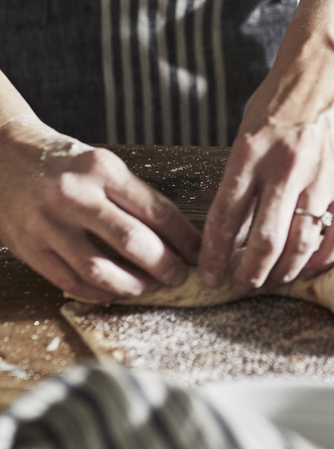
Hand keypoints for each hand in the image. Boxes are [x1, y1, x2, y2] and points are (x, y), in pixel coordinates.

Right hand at [0, 118, 200, 301]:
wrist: (3, 156)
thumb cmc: (62, 162)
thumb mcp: (101, 164)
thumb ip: (132, 196)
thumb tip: (174, 234)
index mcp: (102, 169)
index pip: (155, 209)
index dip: (183, 237)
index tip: (199, 252)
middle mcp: (75, 195)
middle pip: (132, 241)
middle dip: (164, 265)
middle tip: (179, 276)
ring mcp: (48, 224)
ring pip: (100, 269)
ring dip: (132, 285)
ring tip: (149, 287)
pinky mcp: (30, 248)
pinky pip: (70, 281)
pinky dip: (98, 292)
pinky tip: (114, 292)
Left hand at [199, 31, 333, 291]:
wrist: (329, 69)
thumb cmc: (282, 99)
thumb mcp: (248, 134)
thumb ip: (240, 180)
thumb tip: (234, 231)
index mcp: (251, 153)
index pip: (225, 218)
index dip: (214, 256)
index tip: (207, 277)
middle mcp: (285, 167)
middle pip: (264, 241)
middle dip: (249, 275)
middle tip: (241, 286)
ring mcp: (321, 175)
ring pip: (301, 245)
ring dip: (284, 272)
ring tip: (272, 279)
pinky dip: (323, 259)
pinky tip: (310, 266)